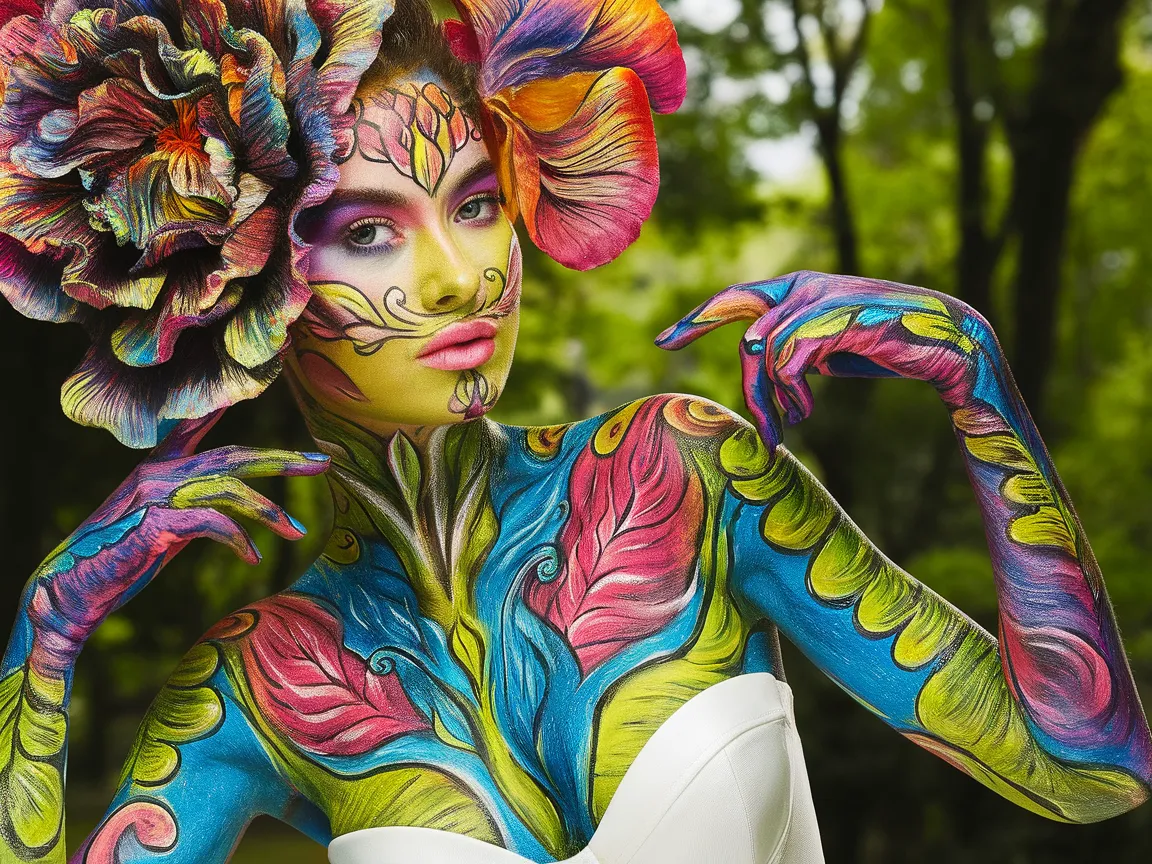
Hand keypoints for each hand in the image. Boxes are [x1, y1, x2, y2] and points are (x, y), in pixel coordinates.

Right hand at [24, 410, 329, 676]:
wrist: (71, 592)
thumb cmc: (118, 563)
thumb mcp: (164, 531)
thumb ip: (193, 513)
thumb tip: (228, 515)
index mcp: (158, 468)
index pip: (199, 429)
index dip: (228, 411)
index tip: (260, 389)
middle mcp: (159, 472)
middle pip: (234, 456)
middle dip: (282, 460)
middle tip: (323, 462)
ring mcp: (157, 494)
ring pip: (231, 488)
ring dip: (270, 511)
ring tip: (299, 531)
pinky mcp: (158, 521)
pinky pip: (215, 522)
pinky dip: (240, 538)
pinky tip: (254, 558)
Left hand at [656, 271, 989, 451]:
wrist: (946, 344)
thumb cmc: (886, 348)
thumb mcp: (830, 348)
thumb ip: (796, 347)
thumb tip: (769, 367)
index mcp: (798, 287)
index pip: (734, 298)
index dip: (697, 319)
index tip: (664, 342)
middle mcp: (803, 285)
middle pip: (746, 336)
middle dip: (747, 387)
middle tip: (763, 430)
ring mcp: (819, 299)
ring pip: (763, 353)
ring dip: (772, 398)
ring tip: (791, 423)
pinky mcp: (835, 319)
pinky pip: (787, 358)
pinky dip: (790, 391)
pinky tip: (806, 410)